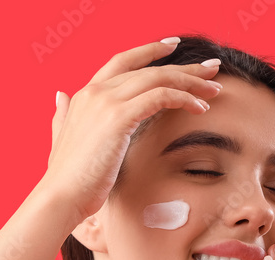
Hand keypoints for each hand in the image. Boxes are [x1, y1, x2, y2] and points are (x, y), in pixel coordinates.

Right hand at [40, 37, 222, 229]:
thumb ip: (62, 115)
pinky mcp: (119, 117)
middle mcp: (96, 91)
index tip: (173, 47)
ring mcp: (106, 102)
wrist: (60, 196)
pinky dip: (184, 99)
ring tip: (214, 89)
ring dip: (191, 82)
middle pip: (149, 68)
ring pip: (159, 78)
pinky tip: (200, 108)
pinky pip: (161, 97)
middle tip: (212, 68)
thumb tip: (60, 95)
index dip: (149, 51)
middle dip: (184, 67)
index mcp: (85, 94)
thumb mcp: (61, 138)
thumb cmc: (67, 178)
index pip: (123, 61)